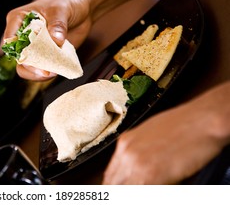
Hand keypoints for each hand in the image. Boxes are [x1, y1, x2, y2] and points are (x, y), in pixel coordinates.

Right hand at [3, 0, 92, 80]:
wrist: (82, 9)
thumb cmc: (67, 2)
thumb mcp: (62, 9)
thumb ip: (58, 24)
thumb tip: (56, 40)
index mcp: (18, 20)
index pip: (10, 39)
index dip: (17, 51)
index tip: (32, 58)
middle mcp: (22, 35)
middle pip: (18, 56)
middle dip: (30, 66)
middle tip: (45, 71)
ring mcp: (33, 47)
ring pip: (26, 67)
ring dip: (37, 73)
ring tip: (52, 73)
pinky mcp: (45, 55)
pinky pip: (41, 69)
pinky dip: (47, 73)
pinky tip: (57, 72)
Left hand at [102, 82, 229, 183]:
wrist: (202, 120)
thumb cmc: (184, 125)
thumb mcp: (151, 136)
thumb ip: (138, 153)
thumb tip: (135, 169)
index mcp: (124, 143)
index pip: (110, 174)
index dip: (116, 185)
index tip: (121, 189)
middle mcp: (126, 153)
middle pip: (113, 183)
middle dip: (120, 191)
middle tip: (137, 186)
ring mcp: (136, 164)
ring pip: (123, 190)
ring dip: (134, 190)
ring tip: (148, 185)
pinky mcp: (150, 175)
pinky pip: (139, 192)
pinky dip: (148, 193)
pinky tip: (158, 188)